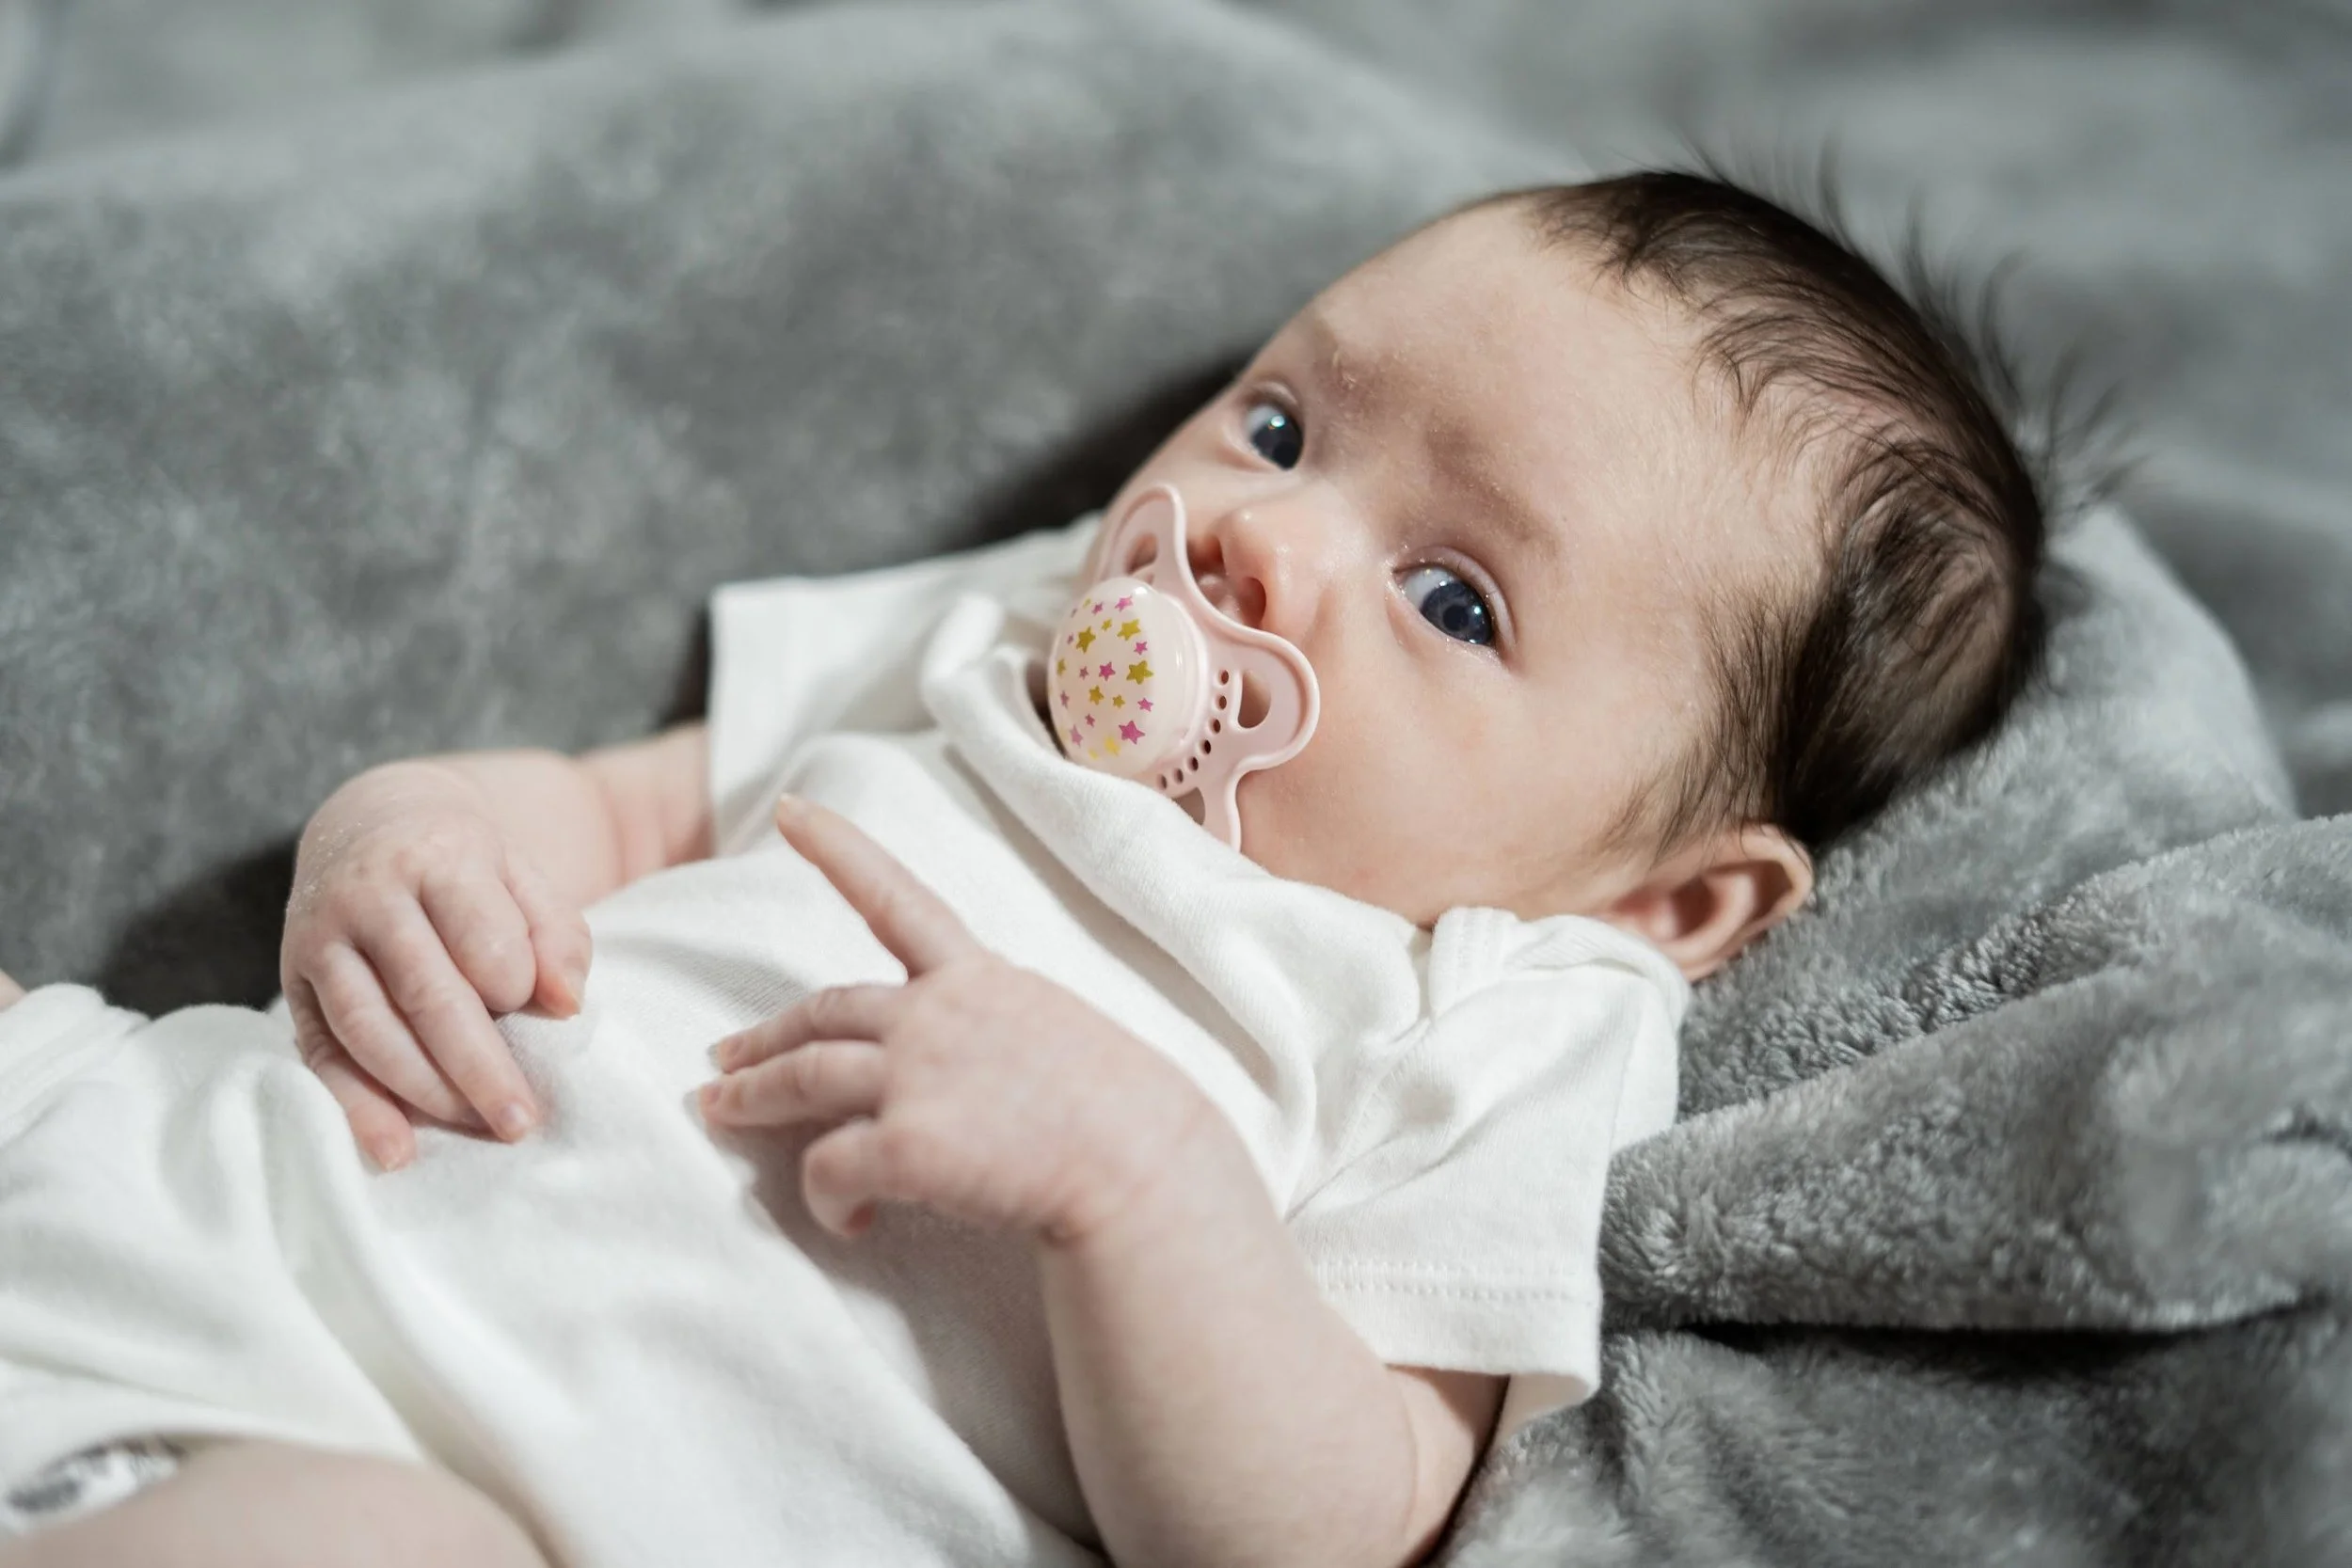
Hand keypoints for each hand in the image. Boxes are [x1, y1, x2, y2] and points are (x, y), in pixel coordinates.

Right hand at [282, 763, 589, 1169]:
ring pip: (368, 1030)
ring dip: (424, 1093)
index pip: (480, 935)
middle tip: (522, 1120)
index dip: (513, 984)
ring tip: (478, 1130)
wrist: (371, 825)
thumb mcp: (522, 875)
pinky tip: (395, 1149)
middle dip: (479, 1067)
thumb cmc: (465, 865)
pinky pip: (321, 1054)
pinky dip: (356, 1107)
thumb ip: (556, 935)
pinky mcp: (293, 984)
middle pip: (425, 994)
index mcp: (437, 857)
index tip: (536, 1011)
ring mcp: (321, 941)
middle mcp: (369, 896)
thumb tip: (568, 1004)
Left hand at [699, 796, 1216, 1244]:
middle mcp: (936, 1014)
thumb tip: (969, 1071)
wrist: (1146, 1166)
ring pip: (802, 1076)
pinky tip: (852, 1222)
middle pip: (823, 1012)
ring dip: (752, 1096)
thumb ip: (997, 1035)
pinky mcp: (905, 1144)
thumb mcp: (1061, 1038)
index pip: (896, 897)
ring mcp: (915, 1076)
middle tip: (722, 1058)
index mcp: (979, 980)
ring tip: (721, 1114)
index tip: (791, 810)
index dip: (836, 851)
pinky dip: (827, 1198)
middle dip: (765, 1035)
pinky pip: (828, 1168)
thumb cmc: (1124, 1118)